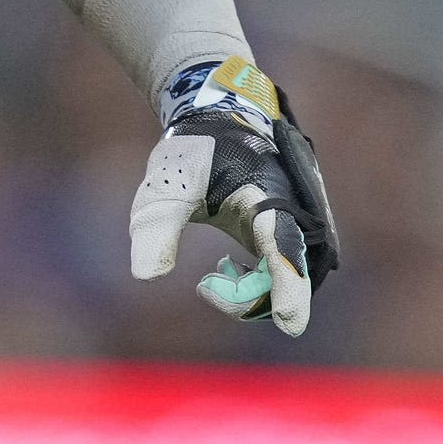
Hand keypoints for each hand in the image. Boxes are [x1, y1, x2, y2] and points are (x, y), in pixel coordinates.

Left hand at [129, 58, 339, 332]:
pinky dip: (257, 286)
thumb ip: (155, 227)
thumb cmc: (193, 152)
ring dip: (251, 294)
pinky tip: (224, 272)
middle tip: (205, 285)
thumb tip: (145, 276)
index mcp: (269, 198)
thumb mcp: (165, 186)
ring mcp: (297, 226)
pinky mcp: (290, 235)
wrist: (221, 118)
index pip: (284, 250)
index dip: (289, 288)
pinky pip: (284, 275)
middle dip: (246, 298)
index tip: (291, 325)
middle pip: (287, 279)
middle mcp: (296, 215)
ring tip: (212, 278)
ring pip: (288, 281)